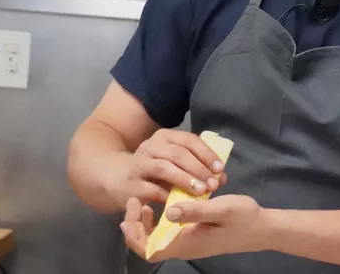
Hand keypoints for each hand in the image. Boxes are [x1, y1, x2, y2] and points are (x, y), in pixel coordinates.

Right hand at [109, 129, 227, 207]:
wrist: (118, 179)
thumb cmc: (155, 172)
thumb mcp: (175, 164)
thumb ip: (197, 168)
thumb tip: (221, 178)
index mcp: (164, 136)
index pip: (189, 140)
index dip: (207, 154)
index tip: (220, 169)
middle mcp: (150, 146)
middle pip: (178, 153)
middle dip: (199, 169)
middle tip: (214, 184)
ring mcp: (139, 164)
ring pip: (165, 168)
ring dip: (186, 180)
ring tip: (201, 191)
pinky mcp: (132, 184)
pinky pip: (152, 189)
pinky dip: (169, 196)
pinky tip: (181, 203)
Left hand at [120, 195, 271, 261]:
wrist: (263, 229)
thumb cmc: (244, 218)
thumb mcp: (221, 209)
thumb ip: (194, 211)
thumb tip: (167, 212)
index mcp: (187, 244)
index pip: (149, 250)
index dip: (135, 234)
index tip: (133, 210)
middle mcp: (184, 247)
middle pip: (148, 246)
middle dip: (136, 225)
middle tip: (135, 201)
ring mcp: (189, 243)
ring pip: (156, 240)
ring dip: (146, 223)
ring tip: (145, 202)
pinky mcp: (194, 236)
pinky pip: (168, 234)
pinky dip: (160, 221)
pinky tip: (165, 204)